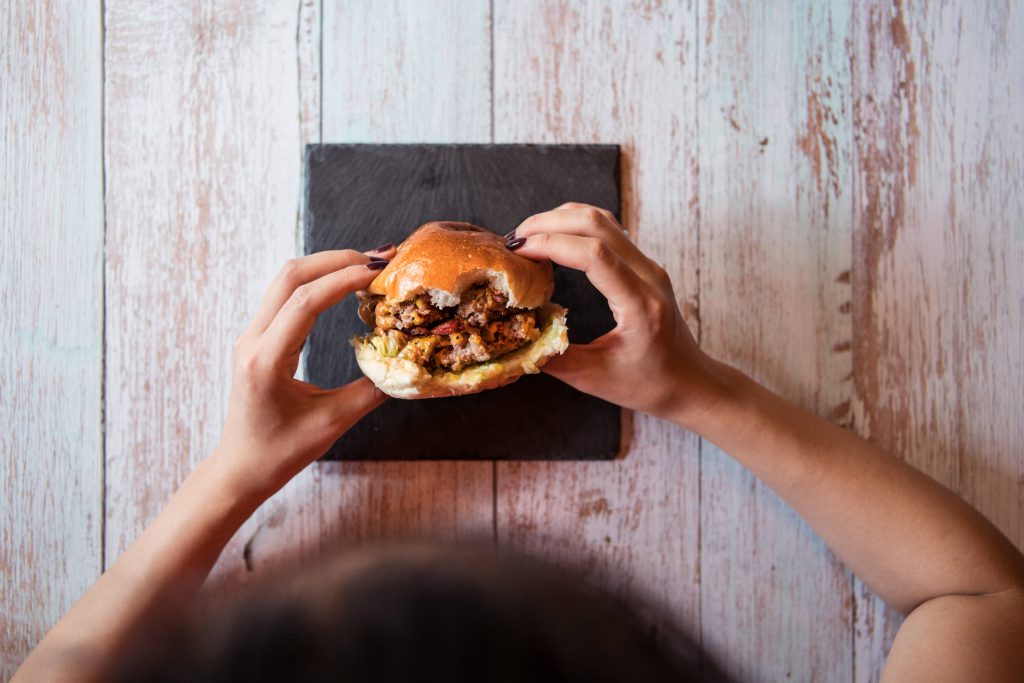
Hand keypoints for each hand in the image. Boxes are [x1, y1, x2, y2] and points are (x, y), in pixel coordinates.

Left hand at [216, 246, 395, 496]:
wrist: (242, 468)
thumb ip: (370, 391)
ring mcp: (252, 336)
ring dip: (327, 266)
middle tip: (379, 260)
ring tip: (367, 267)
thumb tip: (406, 365)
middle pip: (292, 276)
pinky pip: (286, 295)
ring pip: (287, 280)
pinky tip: (345, 286)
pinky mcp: (258, 338)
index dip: (344, 280)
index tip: (379, 273)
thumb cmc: (281, 452)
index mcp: (266, 360)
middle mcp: (253, 340)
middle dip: (337, 260)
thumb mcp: (332, 424)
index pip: (305, 302)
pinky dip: (318, 282)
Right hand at [510, 203, 725, 424]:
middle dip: (549, 223)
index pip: (594, 255)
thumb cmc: (649, 385)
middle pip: (596, 224)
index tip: (518, 252)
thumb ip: (554, 359)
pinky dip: (576, 226)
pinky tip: (553, 238)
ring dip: (561, 219)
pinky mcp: (644, 265)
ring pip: (603, 220)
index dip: (551, 244)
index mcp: (641, 305)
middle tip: (514, 240)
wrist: (690, 381)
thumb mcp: (595, 380)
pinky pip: (609, 230)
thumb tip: (513, 342)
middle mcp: (649, 277)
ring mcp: (649, 266)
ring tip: (528, 236)